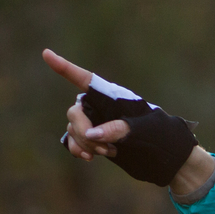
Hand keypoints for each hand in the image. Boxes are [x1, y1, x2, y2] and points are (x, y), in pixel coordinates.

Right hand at [43, 49, 213, 193]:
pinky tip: (90, 157)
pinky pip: (74, 141)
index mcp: (114, 97)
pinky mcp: (96, 141)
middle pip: (75, 112)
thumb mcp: (143, 130)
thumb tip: (90, 135)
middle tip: (103, 147)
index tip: (46, 54)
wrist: (168, 159)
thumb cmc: (161, 137)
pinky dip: (78, 149)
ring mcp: (97, 124)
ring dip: (85, 143)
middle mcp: (101, 108)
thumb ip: (117, 129)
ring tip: (107, 152)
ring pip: (74, 129)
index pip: (86, 80)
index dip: (65, 68)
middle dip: (83, 130)